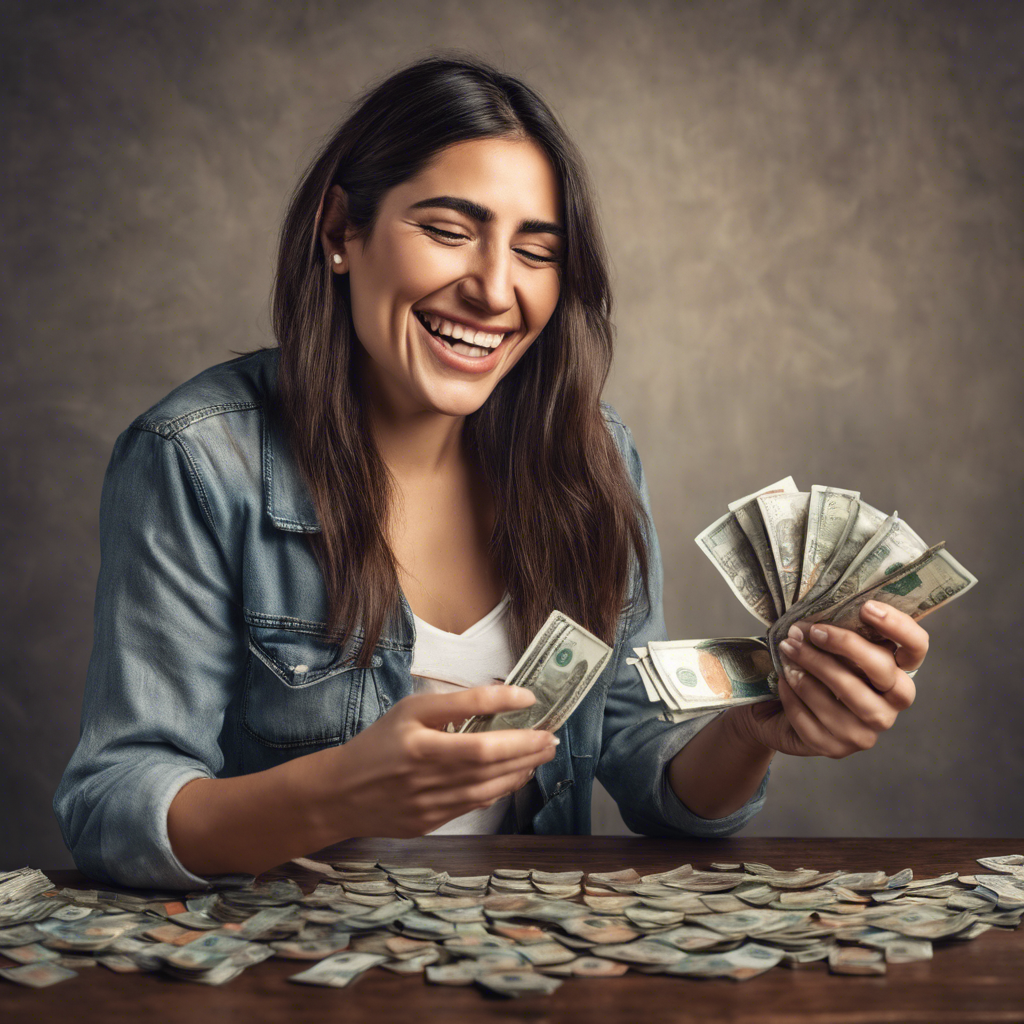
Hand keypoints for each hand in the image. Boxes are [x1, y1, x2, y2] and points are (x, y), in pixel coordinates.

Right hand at [302, 685, 557, 840]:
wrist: (341, 794)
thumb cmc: (380, 743)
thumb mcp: (409, 711)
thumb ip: (453, 705)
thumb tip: (500, 697)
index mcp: (416, 741)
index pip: (470, 721)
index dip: (502, 707)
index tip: (531, 699)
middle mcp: (423, 773)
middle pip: (487, 758)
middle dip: (526, 747)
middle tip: (551, 736)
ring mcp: (428, 803)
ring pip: (487, 785)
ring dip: (520, 769)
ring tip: (542, 754)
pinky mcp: (431, 822)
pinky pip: (475, 804)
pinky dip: (500, 788)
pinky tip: (515, 775)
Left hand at [726, 601, 927, 758]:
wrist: (774, 712)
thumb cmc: (810, 670)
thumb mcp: (825, 646)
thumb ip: (833, 628)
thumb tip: (817, 607)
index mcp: (896, 672)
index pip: (916, 648)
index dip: (899, 627)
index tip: (867, 606)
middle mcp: (890, 704)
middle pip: (883, 671)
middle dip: (845, 646)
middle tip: (812, 630)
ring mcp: (866, 731)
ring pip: (847, 696)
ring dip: (813, 667)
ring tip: (787, 649)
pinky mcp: (836, 748)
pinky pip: (815, 719)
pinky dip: (795, 695)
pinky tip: (783, 679)